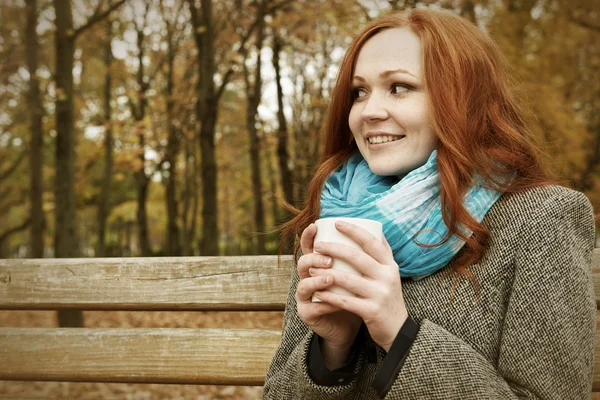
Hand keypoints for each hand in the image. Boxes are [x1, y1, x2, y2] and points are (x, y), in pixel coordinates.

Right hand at [295, 223, 362, 367]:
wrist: (351, 326)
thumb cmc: (355, 295)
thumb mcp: (358, 274)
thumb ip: (362, 255)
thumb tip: (380, 231)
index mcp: (319, 265)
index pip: (309, 246)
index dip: (309, 235)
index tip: (316, 225)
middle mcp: (308, 278)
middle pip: (303, 262)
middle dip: (315, 258)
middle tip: (329, 259)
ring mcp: (306, 297)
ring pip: (304, 285)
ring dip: (317, 280)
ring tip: (330, 277)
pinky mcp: (308, 314)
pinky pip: (313, 307)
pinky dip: (324, 303)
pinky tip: (334, 302)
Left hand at [309, 220, 407, 351]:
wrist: (398, 330)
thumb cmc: (388, 297)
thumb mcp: (391, 274)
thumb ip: (383, 254)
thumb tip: (376, 228)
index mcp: (390, 265)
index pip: (372, 241)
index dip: (354, 230)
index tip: (337, 222)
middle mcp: (387, 277)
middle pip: (357, 257)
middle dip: (334, 249)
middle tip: (318, 246)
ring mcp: (380, 294)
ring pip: (348, 279)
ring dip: (326, 273)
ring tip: (311, 269)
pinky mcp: (372, 311)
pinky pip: (345, 301)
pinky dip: (329, 296)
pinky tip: (317, 292)